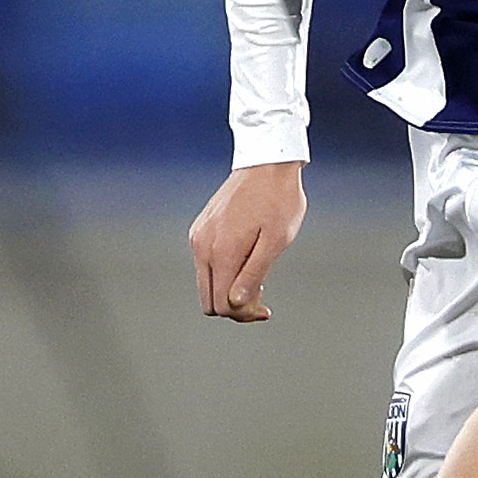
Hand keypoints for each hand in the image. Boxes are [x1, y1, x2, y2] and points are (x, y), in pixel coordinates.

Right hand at [188, 162, 306, 321]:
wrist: (266, 163)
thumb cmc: (278, 200)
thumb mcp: (276, 241)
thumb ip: (253, 274)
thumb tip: (235, 303)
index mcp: (221, 252)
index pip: (221, 305)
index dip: (243, 313)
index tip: (266, 307)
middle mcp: (202, 246)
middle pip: (208, 300)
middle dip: (234, 306)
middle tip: (262, 294)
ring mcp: (198, 236)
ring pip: (205, 283)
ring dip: (228, 288)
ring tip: (256, 275)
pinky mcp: (200, 228)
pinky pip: (205, 264)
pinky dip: (222, 271)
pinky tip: (245, 259)